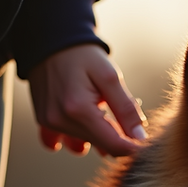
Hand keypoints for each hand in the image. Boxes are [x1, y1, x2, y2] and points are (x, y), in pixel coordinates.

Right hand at [28, 44, 146, 156]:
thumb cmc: (83, 56)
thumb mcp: (110, 77)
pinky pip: (58, 142)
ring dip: (96, 136)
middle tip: (121, 113)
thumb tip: (140, 137)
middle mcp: (61, 120)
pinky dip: (72, 138)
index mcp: (79, 109)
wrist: (51, 40)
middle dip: (117, 136)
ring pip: (84, 145)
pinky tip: (80, 126)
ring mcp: (49, 122)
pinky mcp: (43, 121)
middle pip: (101, 146)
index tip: (144, 138)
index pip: (114, 145)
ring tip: (99, 112)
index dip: (134, 146)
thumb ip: (126, 108)